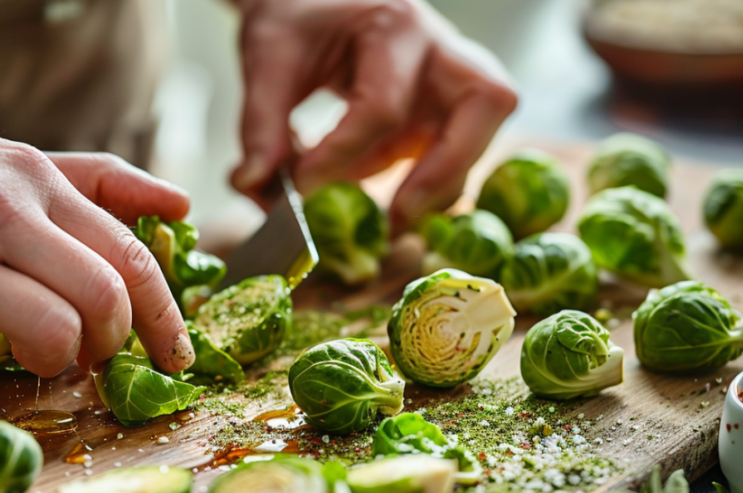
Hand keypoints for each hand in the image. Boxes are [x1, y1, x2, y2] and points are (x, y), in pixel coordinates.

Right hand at [0, 59, 193, 376]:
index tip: (176, 354)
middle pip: (104, 298)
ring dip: (52, 359)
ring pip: (52, 334)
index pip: (130, 255)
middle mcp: (0, 214)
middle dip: (114, 344)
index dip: (165, 315)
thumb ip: (102, 184)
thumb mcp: (16, 162)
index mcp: (38, 182)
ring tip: (25, 345)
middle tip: (94, 353)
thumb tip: (182, 207)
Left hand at [230, 0, 517, 231]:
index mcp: (395, 24)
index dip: (340, 155)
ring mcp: (448, 84)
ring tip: (386, 222)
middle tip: (398, 216)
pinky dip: (419, 187)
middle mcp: (439, 48)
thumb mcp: (268, 54)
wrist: (312, 3)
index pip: (381, 104)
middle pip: (487, 102)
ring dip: (438, 187)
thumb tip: (255, 184)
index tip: (299, 188)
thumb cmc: (297, 16)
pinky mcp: (439, 115)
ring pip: (478, 137)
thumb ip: (261, 122)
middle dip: (444, 168)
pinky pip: (450, 158)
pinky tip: (377, 201)